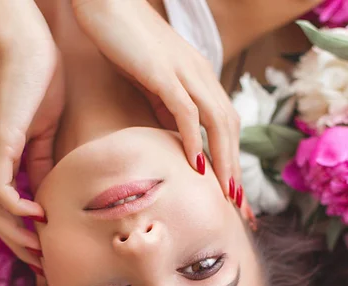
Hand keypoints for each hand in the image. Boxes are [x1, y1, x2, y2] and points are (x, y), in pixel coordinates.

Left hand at [0, 0, 63, 266]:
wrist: (35, 53)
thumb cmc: (42, 91)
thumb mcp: (46, 142)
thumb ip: (44, 171)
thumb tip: (51, 200)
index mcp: (4, 164)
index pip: (5, 212)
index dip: (21, 238)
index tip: (45, 257)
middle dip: (17, 246)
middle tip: (42, 266)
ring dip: (13, 236)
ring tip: (39, 250)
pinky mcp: (0, 143)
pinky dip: (15, 208)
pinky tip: (39, 215)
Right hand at [71, 0, 241, 197]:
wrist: (107, 1)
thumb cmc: (128, 43)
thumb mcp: (155, 83)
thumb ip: (168, 109)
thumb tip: (177, 141)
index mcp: (201, 80)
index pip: (226, 126)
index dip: (234, 161)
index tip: (235, 193)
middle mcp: (201, 76)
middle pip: (230, 128)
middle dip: (236, 168)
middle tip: (240, 205)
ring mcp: (185, 72)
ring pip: (216, 121)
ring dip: (224, 159)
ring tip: (226, 192)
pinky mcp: (163, 71)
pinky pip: (185, 109)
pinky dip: (192, 138)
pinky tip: (194, 164)